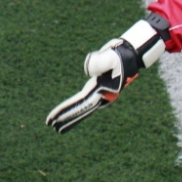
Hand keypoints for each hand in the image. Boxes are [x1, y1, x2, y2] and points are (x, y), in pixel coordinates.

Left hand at [45, 16, 169, 132]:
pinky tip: (69, 115)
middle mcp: (100, 95)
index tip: (55, 119)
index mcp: (101, 90)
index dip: (67, 111)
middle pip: (80, 110)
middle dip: (66, 118)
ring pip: (82, 109)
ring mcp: (99, 93)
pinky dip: (74, 108)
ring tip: (56, 126)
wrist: (130, 54)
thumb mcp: (110, 57)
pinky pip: (83, 101)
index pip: (81, 104)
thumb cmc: (120, 55)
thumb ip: (97, 63)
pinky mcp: (96, 89)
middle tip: (51, 126)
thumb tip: (87, 72)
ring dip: (70, 117)